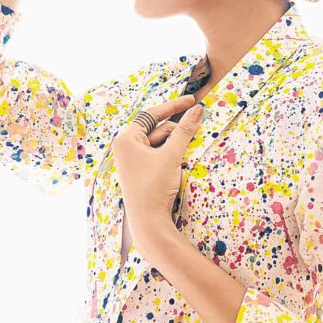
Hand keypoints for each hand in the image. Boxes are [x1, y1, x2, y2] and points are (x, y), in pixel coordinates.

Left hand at [111, 93, 203, 251]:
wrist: (149, 221)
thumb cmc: (154, 186)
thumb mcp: (172, 155)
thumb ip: (185, 130)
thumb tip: (197, 110)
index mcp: (126, 139)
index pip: (152, 114)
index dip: (174, 106)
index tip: (193, 101)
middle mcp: (125, 147)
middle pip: (157, 129)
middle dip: (176, 132)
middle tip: (194, 135)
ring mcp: (132, 160)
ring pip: (159, 143)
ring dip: (174, 144)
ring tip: (184, 155)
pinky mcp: (139, 171)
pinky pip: (157, 155)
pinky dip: (170, 155)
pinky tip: (179, 162)